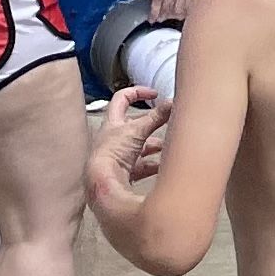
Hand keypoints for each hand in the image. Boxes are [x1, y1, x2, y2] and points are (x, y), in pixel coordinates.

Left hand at [89, 85, 166, 200]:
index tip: (154, 94)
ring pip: (140, 146)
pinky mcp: (125, 172)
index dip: (137, 92)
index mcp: (112, 123)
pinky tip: (165, 166)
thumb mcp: (137, 130)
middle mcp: (114, 138)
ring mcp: (119, 155)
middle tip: (166, 122)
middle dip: (151, 123)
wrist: (102, 182)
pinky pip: (143, 166)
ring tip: (169, 146)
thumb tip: (172, 102)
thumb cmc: (110, 154)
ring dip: (155, 146)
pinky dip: (155, 165)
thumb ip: (156, 117)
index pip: (122, 99)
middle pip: (134, 125)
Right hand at [144, 0, 198, 24]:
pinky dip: (154, 13)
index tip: (178, 19)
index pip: (189, 4)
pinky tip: (151, 19)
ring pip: (168, 8)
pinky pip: (157, 3)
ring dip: (162, 16)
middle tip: (166, 22)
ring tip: (158, 22)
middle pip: (180, 9)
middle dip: (172, 18)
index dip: (183, 14)